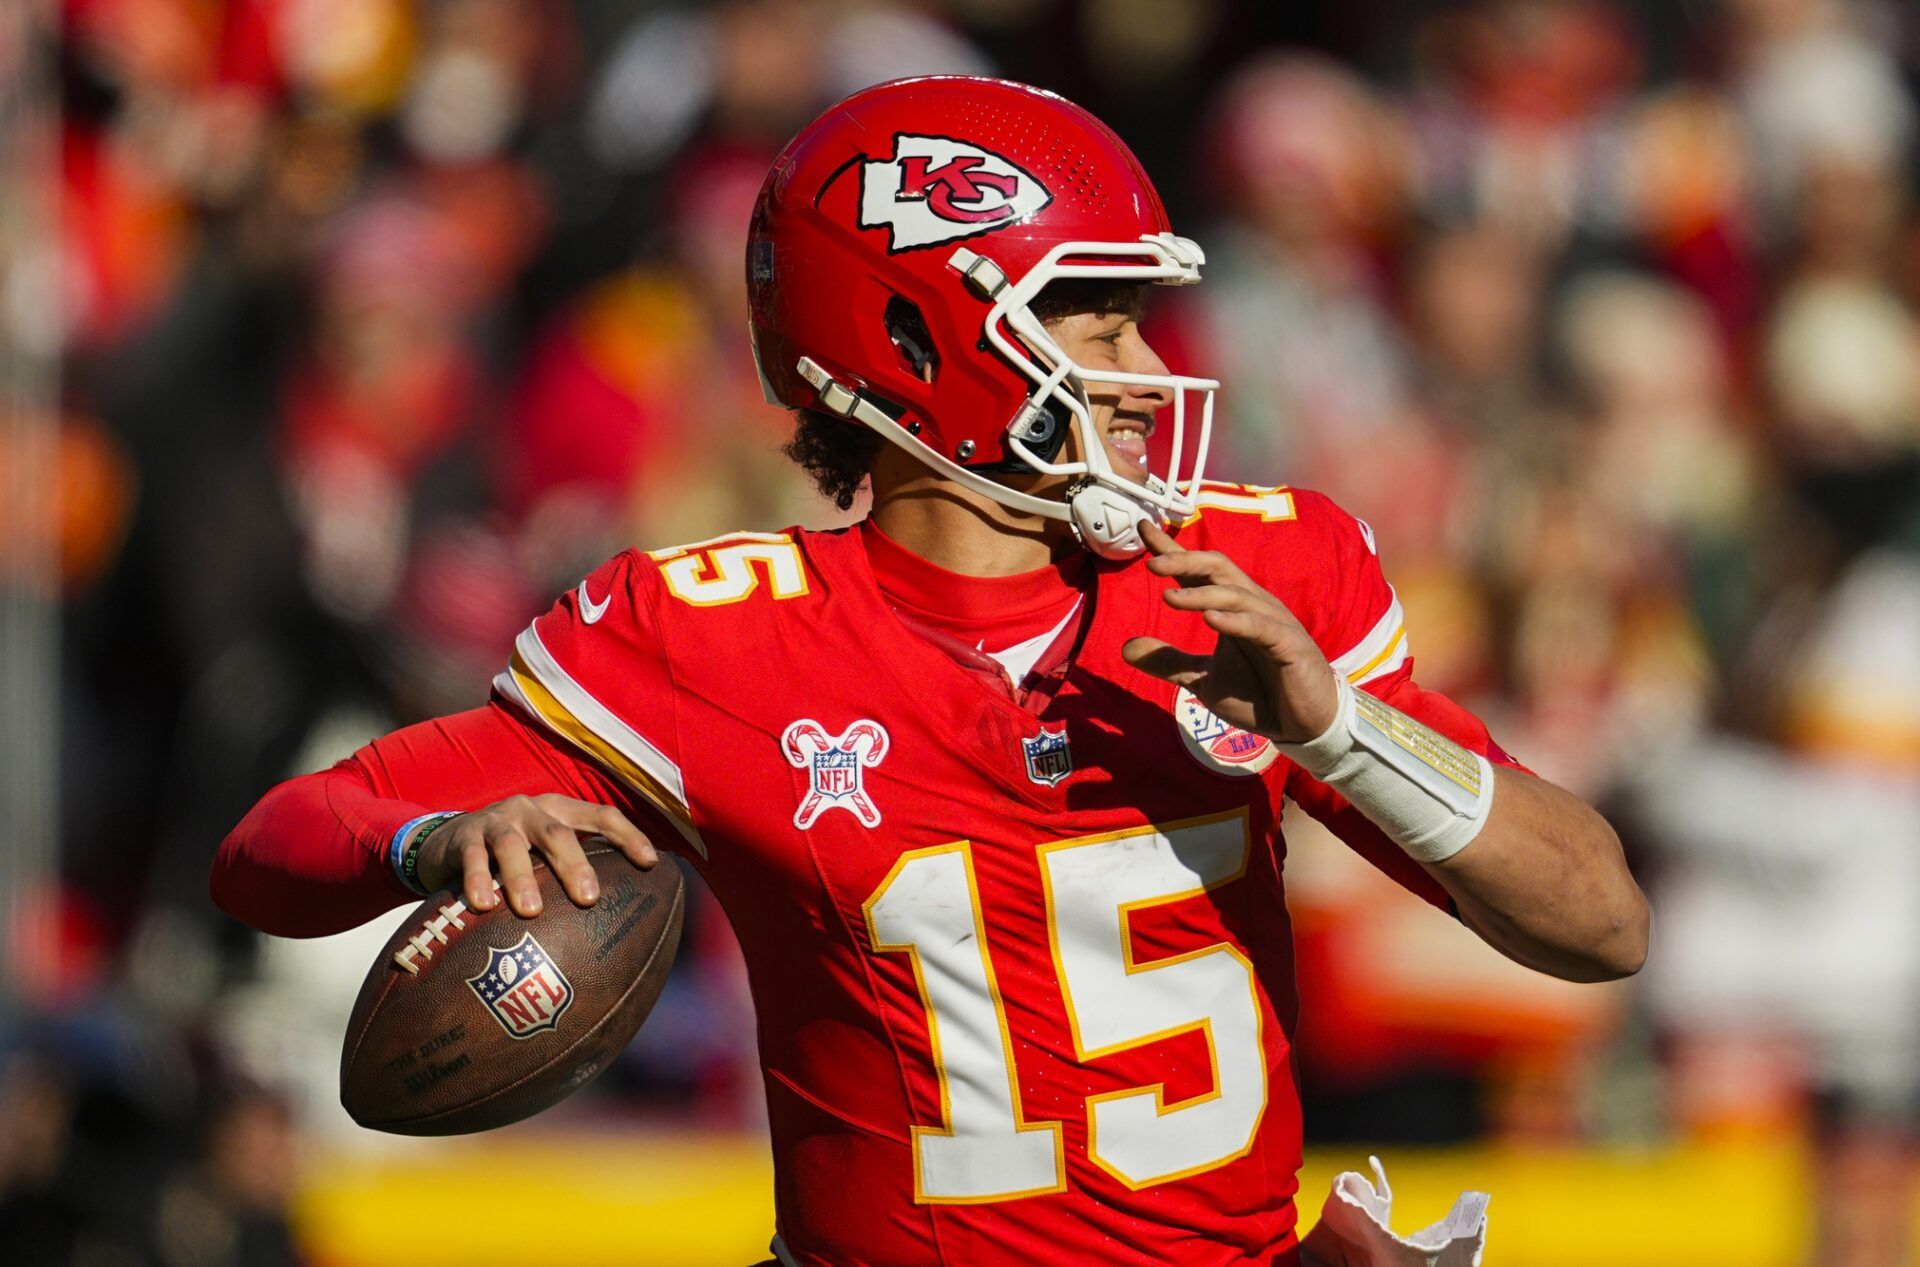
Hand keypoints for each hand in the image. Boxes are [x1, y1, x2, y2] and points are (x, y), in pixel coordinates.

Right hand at [415, 794, 659, 917]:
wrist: (444, 841)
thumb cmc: (511, 854)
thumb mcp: (543, 850)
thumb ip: (571, 869)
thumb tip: (621, 912)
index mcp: (559, 811)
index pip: (601, 816)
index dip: (628, 835)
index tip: (651, 863)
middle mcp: (531, 810)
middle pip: (558, 832)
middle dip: (575, 864)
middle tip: (589, 899)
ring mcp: (496, 821)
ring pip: (511, 845)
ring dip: (522, 877)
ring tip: (532, 910)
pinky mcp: (464, 837)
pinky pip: (472, 859)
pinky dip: (478, 880)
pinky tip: (484, 905)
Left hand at [1121, 519, 1339, 743]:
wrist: (1303, 724)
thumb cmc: (1259, 696)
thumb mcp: (1203, 681)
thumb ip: (1169, 662)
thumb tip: (1126, 648)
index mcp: (1231, 608)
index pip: (1199, 570)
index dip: (1172, 550)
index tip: (1143, 528)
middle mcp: (1252, 606)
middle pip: (1218, 568)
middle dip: (1185, 561)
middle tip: (1151, 563)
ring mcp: (1273, 622)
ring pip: (1236, 594)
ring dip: (1202, 593)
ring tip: (1169, 597)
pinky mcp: (1290, 645)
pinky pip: (1261, 627)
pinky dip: (1235, 621)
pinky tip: (1210, 618)